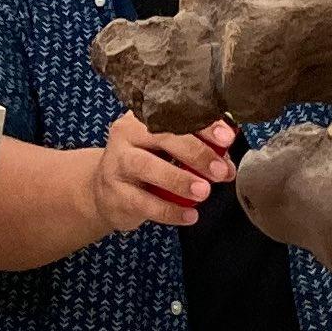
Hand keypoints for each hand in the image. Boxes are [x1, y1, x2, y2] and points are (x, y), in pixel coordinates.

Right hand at [84, 112, 233, 232]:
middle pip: (162, 136)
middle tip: (220, 170)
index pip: (176, 114)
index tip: (227, 138)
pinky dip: (170, 211)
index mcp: (143, 117)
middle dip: (196, 153)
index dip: (204, 125)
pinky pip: (144, 203)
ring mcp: (116, 164)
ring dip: (179, 180)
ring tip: (203, 191)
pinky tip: (189, 215)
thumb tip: (227, 158)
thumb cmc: (144, 165)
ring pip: (148, 167)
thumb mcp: (167, 152)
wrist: (104, 192)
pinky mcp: (114, 194)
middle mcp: (126, 135)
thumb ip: (196, 149)